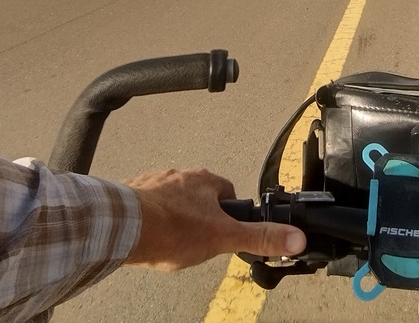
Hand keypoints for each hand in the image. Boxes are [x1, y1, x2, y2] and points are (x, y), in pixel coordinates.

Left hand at [122, 168, 305, 270]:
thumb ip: (259, 238)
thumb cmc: (170, 229)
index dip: (230, 214)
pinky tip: (148, 238)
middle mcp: (179, 176)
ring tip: (171, 242)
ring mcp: (153, 184)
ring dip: (173, 217)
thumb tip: (295, 237)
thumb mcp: (224, 238)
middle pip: (198, 196)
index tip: (227, 229)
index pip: (227, 192)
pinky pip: (145, 206)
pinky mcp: (131, 195)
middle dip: (199, 216)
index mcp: (205, 182)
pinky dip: (149, 220)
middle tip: (198, 240)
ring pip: (171, 200)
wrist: (123, 227)